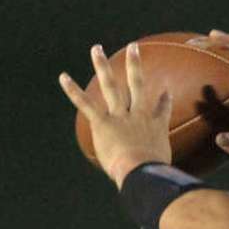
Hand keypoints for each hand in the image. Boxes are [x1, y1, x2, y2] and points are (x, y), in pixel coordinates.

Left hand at [60, 42, 172, 188]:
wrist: (143, 171)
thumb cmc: (155, 174)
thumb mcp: (164, 169)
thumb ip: (161, 167)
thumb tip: (163, 181)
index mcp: (155, 127)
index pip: (161, 110)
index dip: (164, 100)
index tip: (165, 91)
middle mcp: (139, 115)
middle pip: (137, 84)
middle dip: (134, 65)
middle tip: (133, 48)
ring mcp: (121, 117)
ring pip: (111, 86)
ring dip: (102, 66)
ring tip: (96, 49)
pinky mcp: (104, 123)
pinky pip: (86, 103)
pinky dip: (73, 90)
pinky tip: (63, 77)